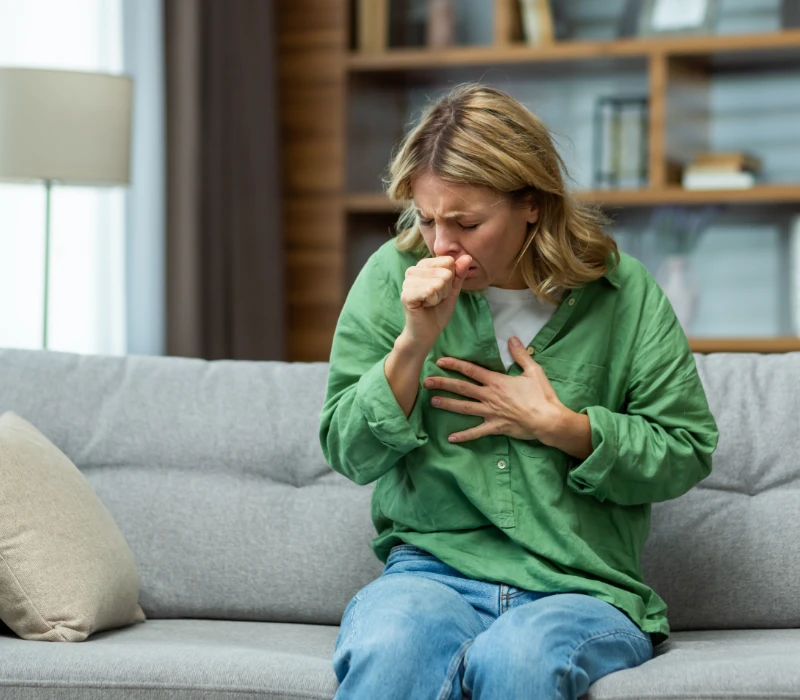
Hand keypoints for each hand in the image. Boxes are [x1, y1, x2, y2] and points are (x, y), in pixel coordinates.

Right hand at [401, 254, 471, 348]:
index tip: (442, 290)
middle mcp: (413, 270)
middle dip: (445, 289)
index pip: (448, 261)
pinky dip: (432, 301)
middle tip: (436, 299)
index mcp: (423, 265)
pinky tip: (425, 305)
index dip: (450, 279)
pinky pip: (429, 291)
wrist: (427, 332)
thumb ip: (459, 273)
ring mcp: (407, 282)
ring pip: (438, 282)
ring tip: (430, 303)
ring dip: (439, 296)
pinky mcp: (406, 295)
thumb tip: (467, 257)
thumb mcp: (453, 290)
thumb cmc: (438, 310)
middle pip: (445, 272)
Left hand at [424, 336, 567, 443]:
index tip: (440, 361)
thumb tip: (512, 338)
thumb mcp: (533, 371)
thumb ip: (520, 354)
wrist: (548, 420)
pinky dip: (464, 436)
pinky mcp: (495, 427)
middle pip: (462, 388)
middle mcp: (490, 396)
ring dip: (447, 405)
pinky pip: (476, 432)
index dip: (454, 365)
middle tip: (426, 382)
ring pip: (464, 408)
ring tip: (432, 402)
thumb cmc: (542, 395)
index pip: (471, 370)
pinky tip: (450, 438)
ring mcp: (491, 412)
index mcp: (497, 381)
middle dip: (443, 384)